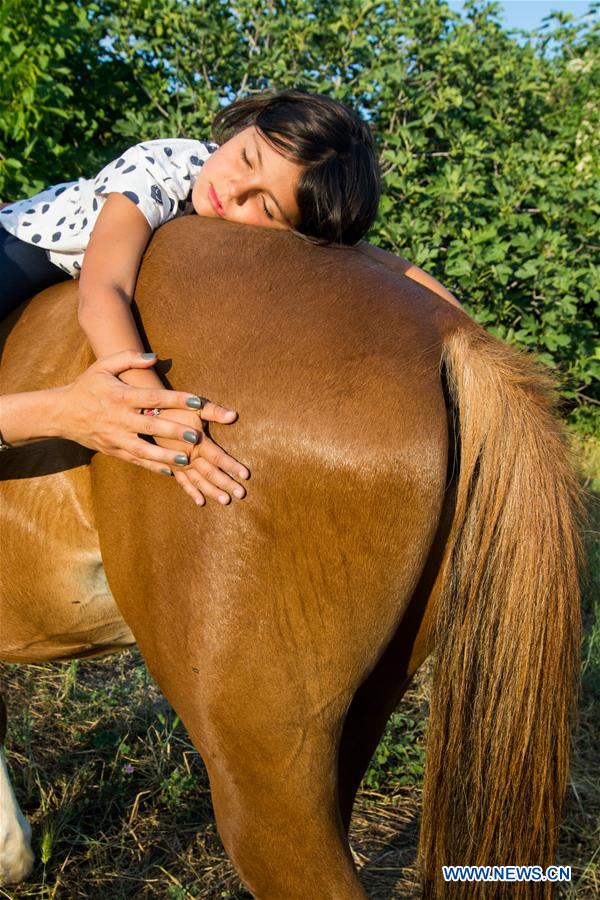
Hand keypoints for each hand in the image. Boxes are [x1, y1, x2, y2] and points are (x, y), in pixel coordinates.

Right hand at [51, 350, 240, 478]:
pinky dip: (152, 467)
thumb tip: (154, 357)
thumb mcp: (103, 366)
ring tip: (185, 459)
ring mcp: (115, 437)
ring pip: (143, 450)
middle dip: (173, 432)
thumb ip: (128, 358)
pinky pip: (135, 461)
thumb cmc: (87, 386)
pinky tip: (170, 471)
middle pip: (150, 426)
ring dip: (164, 456)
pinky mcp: (113, 450)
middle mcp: (118, 418)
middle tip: (195, 436)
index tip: (197, 402)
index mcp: (120, 396)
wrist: (61, 413)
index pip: (152, 397)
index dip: (176, 399)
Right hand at [151, 405, 248, 505]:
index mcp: (198, 443)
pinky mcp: (172, 466)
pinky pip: (183, 482)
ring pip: (199, 481)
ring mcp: (180, 464)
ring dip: (212, 492)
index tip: (246, 475)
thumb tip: (234, 415)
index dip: (232, 466)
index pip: (219, 458)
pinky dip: (192, 492)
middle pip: (211, 473)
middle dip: (226, 484)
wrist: (150, 415)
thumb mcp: (196, 407)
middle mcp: (189, 457)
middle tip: (241, 494)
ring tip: (225, 501)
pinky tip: (201, 502)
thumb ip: (215, 412)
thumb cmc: (176, 408)